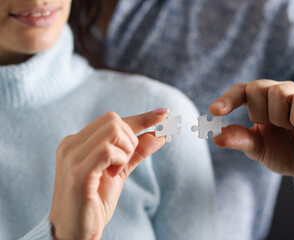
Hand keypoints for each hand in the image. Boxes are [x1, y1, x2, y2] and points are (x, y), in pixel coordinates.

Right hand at [50, 109, 166, 239]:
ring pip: (113, 131)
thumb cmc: (94, 201)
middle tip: (124, 162)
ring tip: (115, 171)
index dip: (141, 118)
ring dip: (125, 151)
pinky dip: (120, 161)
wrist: (74, 233)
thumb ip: (136, 152)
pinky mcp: (77, 173)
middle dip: (130, 139)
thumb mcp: (119, 171)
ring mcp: (71, 157)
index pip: (112, 120)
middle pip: (113, 120)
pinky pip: (108, 151)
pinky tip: (113, 175)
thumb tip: (159, 134)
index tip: (164, 114)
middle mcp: (70, 144)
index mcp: (77, 142)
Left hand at [209, 80, 293, 185]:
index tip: (214, 112)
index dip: (227, 99)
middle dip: (259, 114)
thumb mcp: (257, 148)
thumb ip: (239, 140)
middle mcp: (276, 92)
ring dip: (279, 119)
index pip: (240, 91)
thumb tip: (216, 137)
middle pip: (256, 88)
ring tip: (290, 129)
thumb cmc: (282, 152)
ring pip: (277, 93)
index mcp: (258, 101)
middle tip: (273, 127)